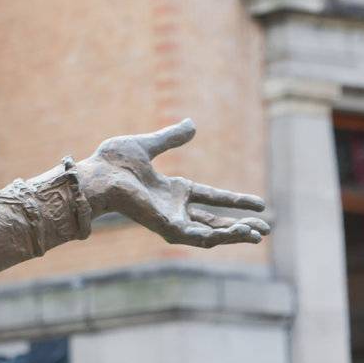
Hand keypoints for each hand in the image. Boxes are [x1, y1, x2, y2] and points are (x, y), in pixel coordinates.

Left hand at [74, 119, 270, 247]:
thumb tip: (192, 125)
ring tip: (259, 232)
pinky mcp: (167, 228)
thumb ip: (171, 137)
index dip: (234, 200)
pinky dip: (220, 236)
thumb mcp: (148, 145)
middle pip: (214, 222)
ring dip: (234, 234)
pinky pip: (198, 238)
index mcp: (172, 190)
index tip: (260, 203)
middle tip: (266, 228)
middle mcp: (174, 208)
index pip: (211, 198)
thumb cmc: (113, 162)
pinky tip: (239, 232)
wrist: (97, 174)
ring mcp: (171, 219)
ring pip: (210, 234)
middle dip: (240, 226)